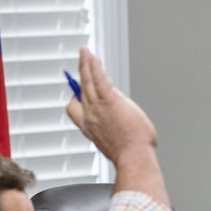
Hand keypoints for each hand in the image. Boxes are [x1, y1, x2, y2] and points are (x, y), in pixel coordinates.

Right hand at [65, 47, 158, 173]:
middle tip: (82, 64)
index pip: (75, 109)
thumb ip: (113, 128)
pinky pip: (98, 78)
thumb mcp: (116, 142)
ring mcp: (98, 107)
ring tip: (85, 52)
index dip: (75, 99)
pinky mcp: (109, 99)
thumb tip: (121, 122)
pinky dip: (93, 65)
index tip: (77, 92)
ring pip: (87, 80)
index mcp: (89, 128)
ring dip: (85, 65)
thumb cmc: (131, 154)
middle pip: (81, 90)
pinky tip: (91, 56)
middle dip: (82, 75)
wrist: (134, 158)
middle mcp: (89, 116)